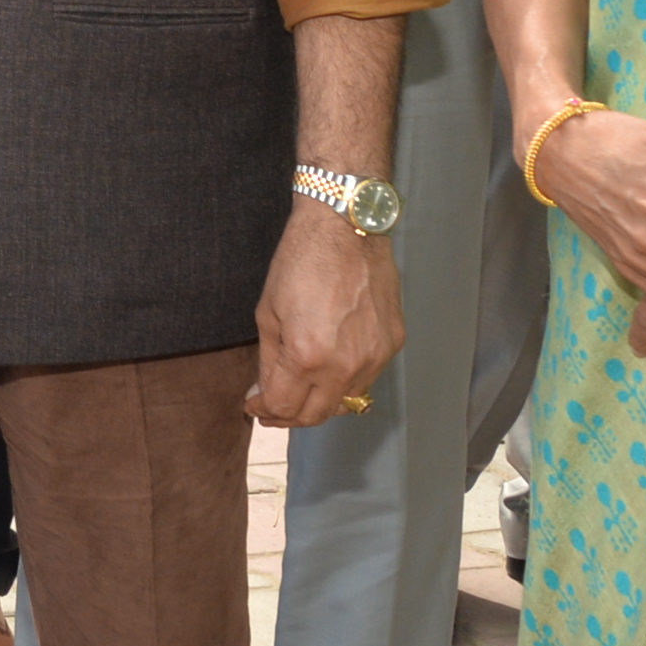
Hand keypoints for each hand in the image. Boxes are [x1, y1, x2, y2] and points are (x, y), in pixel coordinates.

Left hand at [247, 206, 403, 428]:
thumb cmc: (300, 262)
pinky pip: (367, 379)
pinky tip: (329, 368)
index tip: (254, 405)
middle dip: (290, 416)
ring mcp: (374, 357)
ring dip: (319, 402)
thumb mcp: (268, 313)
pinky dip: (345, 382)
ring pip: (346, 402)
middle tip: (272, 408)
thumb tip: (266, 392)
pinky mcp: (392, 345)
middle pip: (317, 415)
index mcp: (308, 355)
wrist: (346, 228)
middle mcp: (346, 365)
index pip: (284, 407)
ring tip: (299, 389)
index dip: (264, 411)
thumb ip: (269, 361)